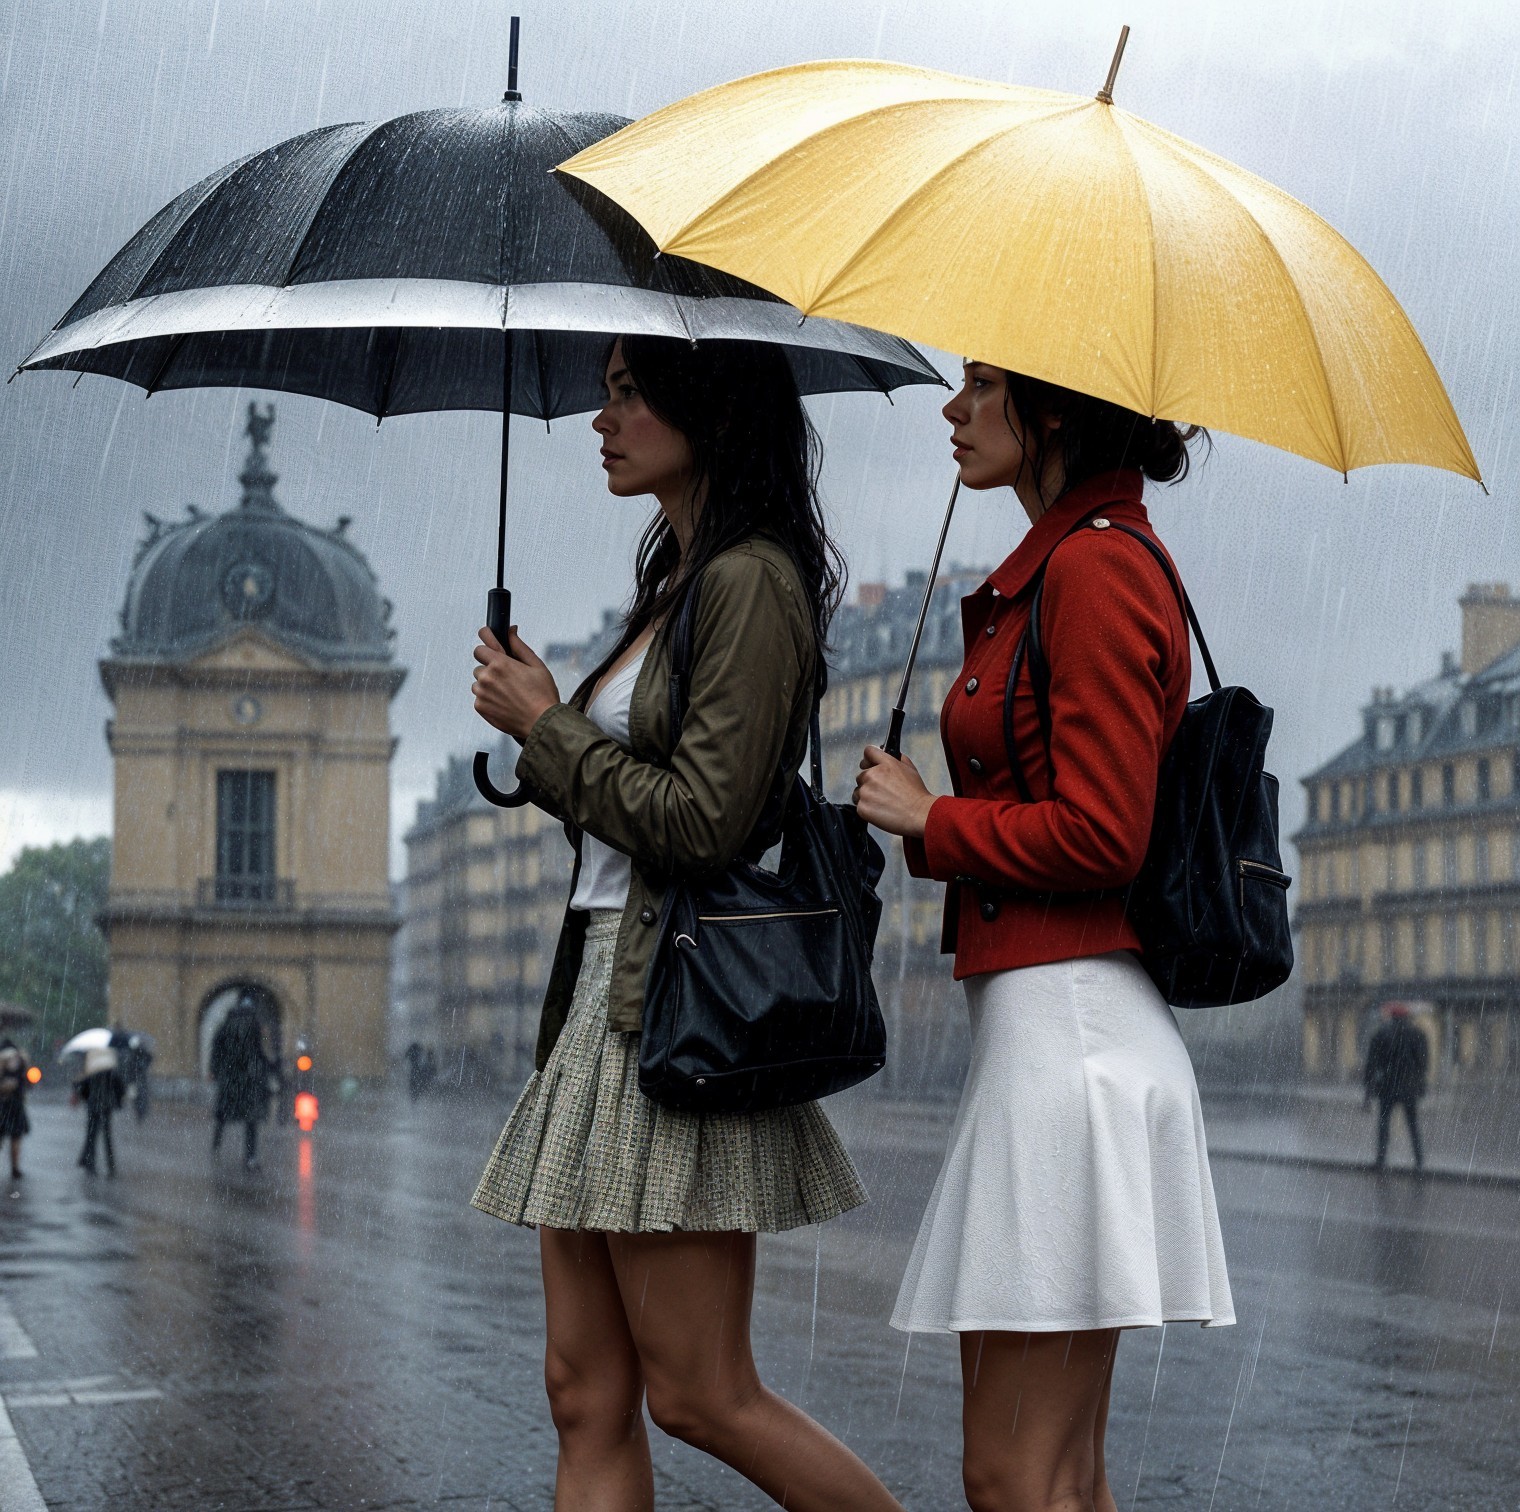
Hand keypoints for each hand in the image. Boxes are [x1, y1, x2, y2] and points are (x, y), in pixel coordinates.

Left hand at [472, 626, 560, 740]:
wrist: (541, 723)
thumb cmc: (543, 695)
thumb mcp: (536, 665)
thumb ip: (519, 646)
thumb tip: (511, 631)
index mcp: (500, 664)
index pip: (480, 648)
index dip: (486, 648)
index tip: (487, 648)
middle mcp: (487, 677)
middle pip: (480, 666)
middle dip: (491, 670)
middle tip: (508, 679)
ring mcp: (482, 693)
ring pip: (478, 683)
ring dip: (488, 685)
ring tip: (508, 693)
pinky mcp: (480, 707)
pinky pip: (479, 698)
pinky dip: (488, 699)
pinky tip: (504, 703)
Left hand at [853, 745, 936, 837]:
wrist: (918, 814)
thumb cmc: (917, 795)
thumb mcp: (911, 769)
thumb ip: (898, 759)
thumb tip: (891, 756)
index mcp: (885, 764)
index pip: (868, 752)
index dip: (868, 760)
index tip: (869, 765)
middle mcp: (872, 775)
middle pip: (861, 775)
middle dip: (869, 783)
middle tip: (883, 792)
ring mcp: (866, 791)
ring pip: (858, 792)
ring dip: (866, 796)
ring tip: (883, 803)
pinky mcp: (862, 807)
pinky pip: (859, 806)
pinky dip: (867, 809)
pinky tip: (880, 810)